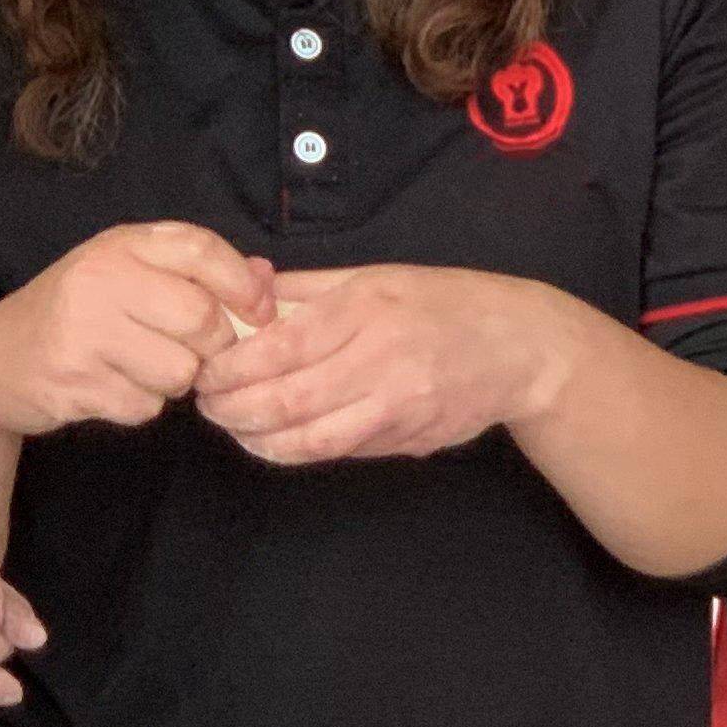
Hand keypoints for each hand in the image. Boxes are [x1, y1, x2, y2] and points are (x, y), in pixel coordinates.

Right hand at [0, 223, 274, 438]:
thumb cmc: (74, 315)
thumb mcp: (126, 276)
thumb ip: (195, 274)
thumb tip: (268, 279)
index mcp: (120, 245)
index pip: (201, 249)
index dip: (243, 283)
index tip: (261, 313)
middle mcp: (101, 278)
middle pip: (202, 319)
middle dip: (210, 347)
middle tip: (189, 352)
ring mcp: (83, 330)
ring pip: (179, 370)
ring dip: (172, 382)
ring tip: (138, 368)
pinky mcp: (74, 380)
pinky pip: (145, 405)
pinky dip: (139, 405)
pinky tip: (109, 387)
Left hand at [195, 266, 570, 464]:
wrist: (520, 348)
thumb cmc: (444, 302)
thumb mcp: (375, 276)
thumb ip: (307, 289)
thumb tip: (245, 292)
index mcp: (366, 310)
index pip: (280, 349)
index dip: (230, 370)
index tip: (205, 374)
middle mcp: (381, 360)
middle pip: (286, 401)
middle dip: (232, 411)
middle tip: (207, 407)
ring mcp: (398, 406)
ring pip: (310, 440)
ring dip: (260, 441)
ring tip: (236, 428)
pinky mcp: (408, 440)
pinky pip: (340, 451)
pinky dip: (298, 450)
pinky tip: (275, 440)